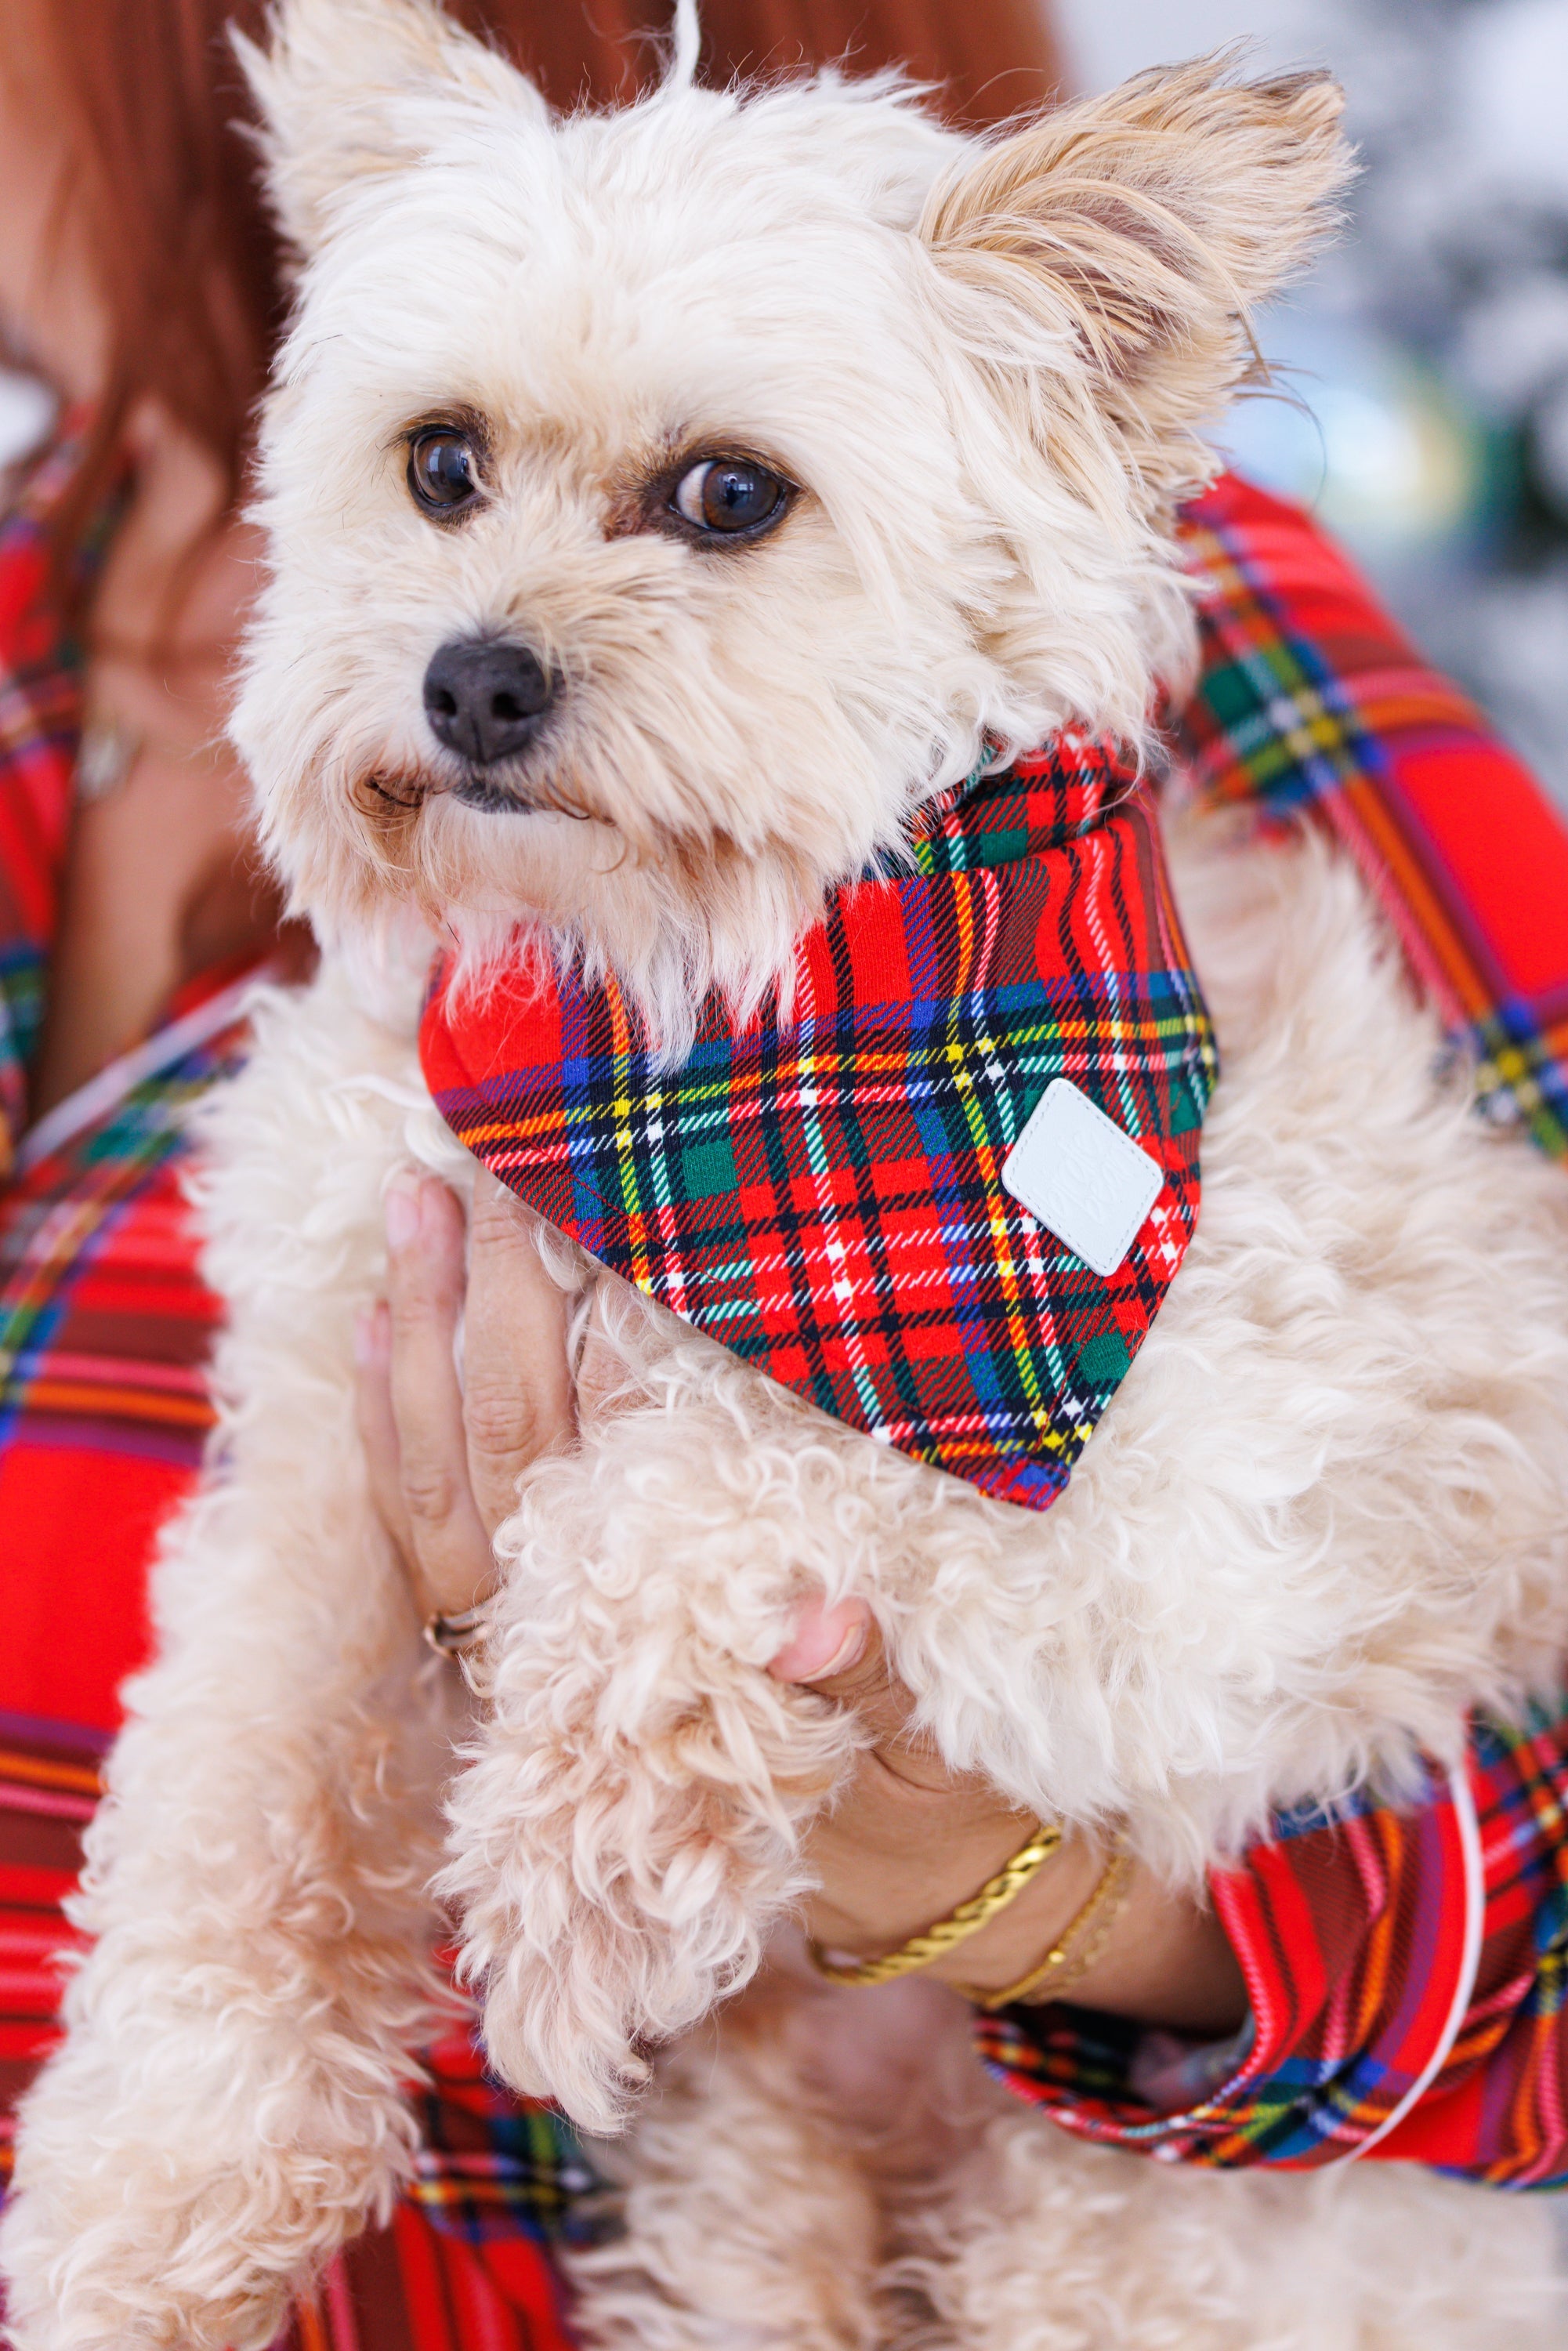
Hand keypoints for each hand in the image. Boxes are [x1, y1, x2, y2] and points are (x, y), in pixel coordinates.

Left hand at [355, 1182, 1245, 2036]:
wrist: (891, 1893)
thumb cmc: (914, 1804)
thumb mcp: (908, 1756)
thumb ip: (858, 1685)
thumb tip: (824, 1615)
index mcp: (665, 1645)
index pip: (611, 1463)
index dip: (591, 1336)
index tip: (583, 1214)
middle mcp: (571, 1643)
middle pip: (508, 1442)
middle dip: (488, 1296)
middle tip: (482, 1163)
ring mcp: (518, 1646)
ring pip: (442, 1474)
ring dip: (421, 1336)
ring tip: (411, 1207)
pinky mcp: (498, 1652)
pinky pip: (414, 1529)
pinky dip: (388, 1425)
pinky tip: (381, 1328)